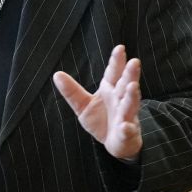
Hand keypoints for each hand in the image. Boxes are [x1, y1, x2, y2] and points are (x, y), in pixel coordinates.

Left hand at [54, 44, 142, 160]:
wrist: (116, 143)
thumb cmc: (101, 120)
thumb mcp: (83, 105)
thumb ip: (72, 91)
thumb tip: (56, 74)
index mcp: (110, 90)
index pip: (114, 73)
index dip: (117, 62)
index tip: (120, 48)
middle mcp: (120, 100)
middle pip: (125, 85)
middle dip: (130, 74)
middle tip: (134, 62)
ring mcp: (126, 116)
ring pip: (130, 105)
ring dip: (132, 96)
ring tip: (132, 87)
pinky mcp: (127, 133)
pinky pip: (127, 130)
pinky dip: (127, 129)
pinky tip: (126, 127)